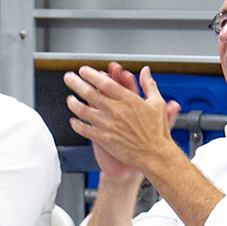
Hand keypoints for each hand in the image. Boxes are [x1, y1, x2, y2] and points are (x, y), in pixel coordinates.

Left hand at [63, 63, 180, 178]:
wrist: (155, 155)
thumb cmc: (157, 131)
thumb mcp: (158, 103)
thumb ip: (149, 85)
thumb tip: (145, 71)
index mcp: (128, 99)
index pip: (104, 83)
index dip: (91, 75)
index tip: (84, 70)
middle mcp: (115, 110)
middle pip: (89, 93)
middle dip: (76, 83)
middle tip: (68, 78)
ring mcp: (107, 125)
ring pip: (83, 110)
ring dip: (73, 103)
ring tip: (69, 99)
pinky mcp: (103, 139)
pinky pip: (85, 129)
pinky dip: (77, 124)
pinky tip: (73, 120)